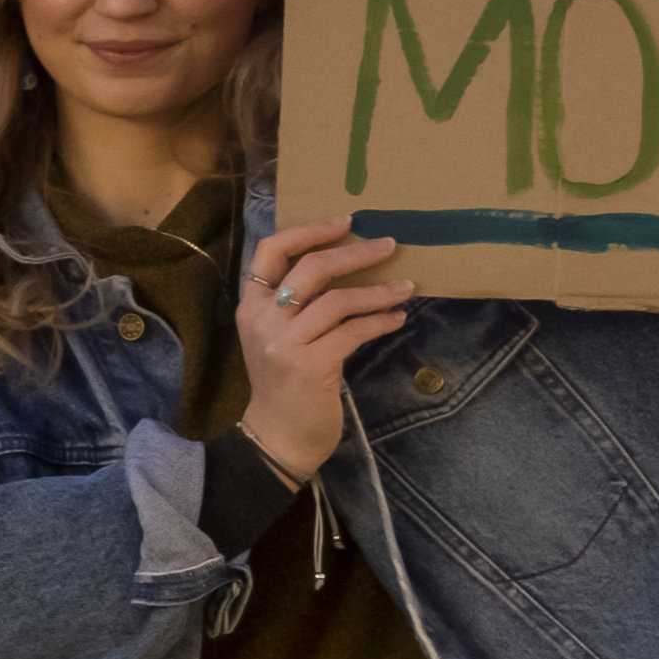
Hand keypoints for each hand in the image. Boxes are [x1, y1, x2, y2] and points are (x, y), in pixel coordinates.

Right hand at [230, 223, 411, 475]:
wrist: (277, 437)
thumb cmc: (285, 385)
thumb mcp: (278, 337)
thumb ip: (296, 305)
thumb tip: (345, 266)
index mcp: (251, 306)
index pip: (271, 250)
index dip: (309, 230)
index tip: (346, 221)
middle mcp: (264, 320)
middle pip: (311, 267)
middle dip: (355, 252)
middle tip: (389, 245)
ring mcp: (285, 343)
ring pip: (338, 299)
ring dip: (378, 291)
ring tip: (406, 287)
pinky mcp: (311, 365)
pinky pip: (354, 330)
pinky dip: (381, 320)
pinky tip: (397, 318)